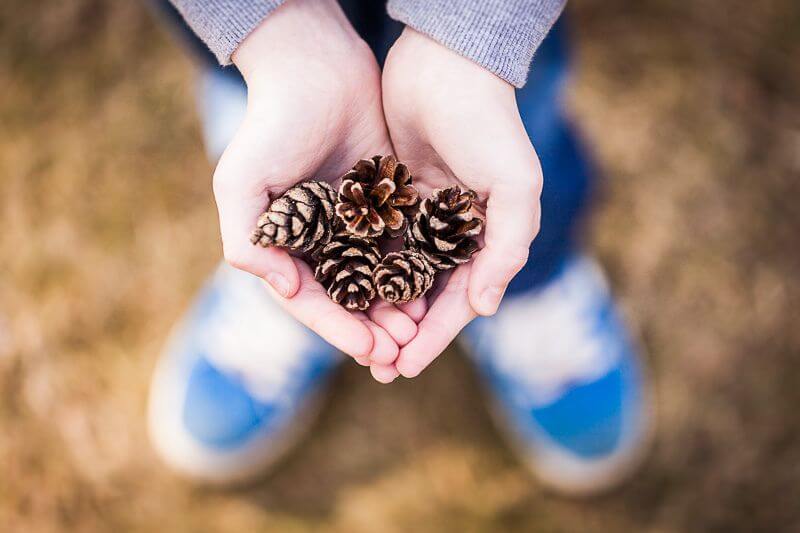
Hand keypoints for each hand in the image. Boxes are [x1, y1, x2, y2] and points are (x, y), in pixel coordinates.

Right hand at [214, 0, 419, 378]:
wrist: (316, 68)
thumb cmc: (271, 124)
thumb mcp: (241, 182)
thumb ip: (247, 240)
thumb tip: (281, 287)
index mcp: (284, 243)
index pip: (310, 299)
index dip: (338, 328)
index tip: (368, 350)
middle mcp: (318, 240)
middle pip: (348, 296)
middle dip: (371, 327)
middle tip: (400, 353)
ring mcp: (352, 223)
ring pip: (377, 277)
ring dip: (395, 306)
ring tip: (418, 329)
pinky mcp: (383, 203)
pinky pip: (400, 244)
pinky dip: (413, 269)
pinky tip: (432, 289)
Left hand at [381, 28, 542, 377]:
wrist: (446, 65)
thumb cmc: (489, 123)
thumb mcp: (515, 184)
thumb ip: (506, 247)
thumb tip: (486, 308)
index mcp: (488, 237)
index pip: (459, 301)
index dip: (434, 338)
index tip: (405, 368)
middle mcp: (454, 232)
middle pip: (425, 296)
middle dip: (403, 333)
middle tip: (376, 367)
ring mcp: (421, 215)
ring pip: (397, 275)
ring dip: (379, 308)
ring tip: (354, 339)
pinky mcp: (392, 195)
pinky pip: (375, 242)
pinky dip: (361, 268)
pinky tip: (340, 291)